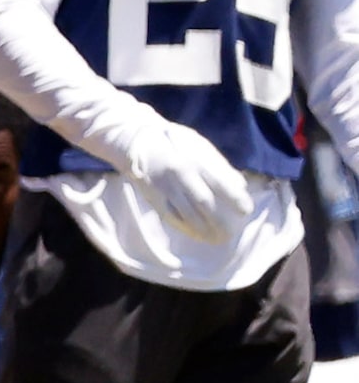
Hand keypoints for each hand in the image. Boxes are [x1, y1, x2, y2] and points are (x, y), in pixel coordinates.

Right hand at [122, 117, 252, 245]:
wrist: (137, 143)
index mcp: (194, 159)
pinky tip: (198, 235)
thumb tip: (241, 185)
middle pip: (203, 203)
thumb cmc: (175, 142)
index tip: (246, 211)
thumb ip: (219, 165)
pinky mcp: (154, 198)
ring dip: (204, 229)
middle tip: (232, 234)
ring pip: (187, 214)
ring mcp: (165, 188)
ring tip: (218, 239)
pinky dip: (186, 228)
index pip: (219, 182)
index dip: (234, 198)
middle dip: (219, 221)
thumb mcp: (199, 145)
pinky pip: (172, 217)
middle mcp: (180, 175)